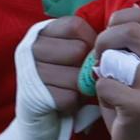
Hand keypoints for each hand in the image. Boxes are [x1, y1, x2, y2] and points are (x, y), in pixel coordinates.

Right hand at [0, 17, 95, 139]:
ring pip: (76, 76)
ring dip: (81, 87)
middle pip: (78, 50)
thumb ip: (85, 42)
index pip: (75, 26)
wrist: (40, 112)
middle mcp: (32, 47)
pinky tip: (65, 101)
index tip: (88, 54)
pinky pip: (69, 97)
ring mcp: (30, 70)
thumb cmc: (63, 78)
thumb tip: (108, 44)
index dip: (90, 41)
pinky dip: (73, 103)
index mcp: (41, 32)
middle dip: (85, 67)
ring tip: (73, 89)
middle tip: (80, 75)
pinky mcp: (34, 95)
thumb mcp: (70, 53)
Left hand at [91, 7, 139, 139]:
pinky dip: (99, 92)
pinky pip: (105, 84)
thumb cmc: (137, 102)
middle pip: (131, 30)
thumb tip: (133, 7)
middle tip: (100, 57)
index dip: (121, 17)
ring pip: (116, 58)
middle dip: (105, 40)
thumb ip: (139, 42)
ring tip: (108, 82)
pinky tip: (110, 102)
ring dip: (102, 69)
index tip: (110, 33)